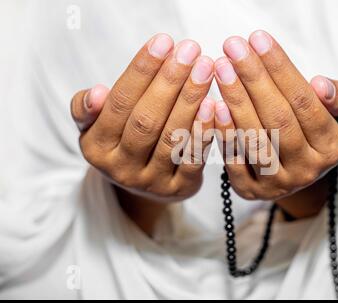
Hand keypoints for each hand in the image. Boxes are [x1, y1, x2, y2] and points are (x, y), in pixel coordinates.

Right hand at [71, 34, 215, 205]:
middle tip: (190, 50)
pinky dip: (204, 131)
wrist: (141, 187)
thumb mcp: (94, 127)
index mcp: (96, 147)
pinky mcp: (179, 190)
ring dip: (190, 100)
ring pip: (172, 137)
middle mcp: (121, 168)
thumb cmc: (121, 143)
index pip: (120, 103)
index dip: (142, 71)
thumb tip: (97, 92)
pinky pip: (193, 159)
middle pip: (147, 119)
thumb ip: (87, 109)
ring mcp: (151, 182)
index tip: (163, 42)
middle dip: (170, 81)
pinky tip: (215, 105)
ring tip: (205, 69)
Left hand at [213, 31, 337, 216]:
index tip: (259, 39)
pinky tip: (214, 105)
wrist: (292, 171)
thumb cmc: (308, 131)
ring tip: (221, 69)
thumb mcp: (330, 113)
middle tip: (232, 47)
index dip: (281, 69)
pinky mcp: (250, 191)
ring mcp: (278, 185)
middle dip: (253, 79)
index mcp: (331, 147)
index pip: (305, 102)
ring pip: (255, 139)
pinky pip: (234, 161)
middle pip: (278, 119)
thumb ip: (334, 97)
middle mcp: (307, 170)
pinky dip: (224, 133)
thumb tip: (320, 85)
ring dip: (236, 101)